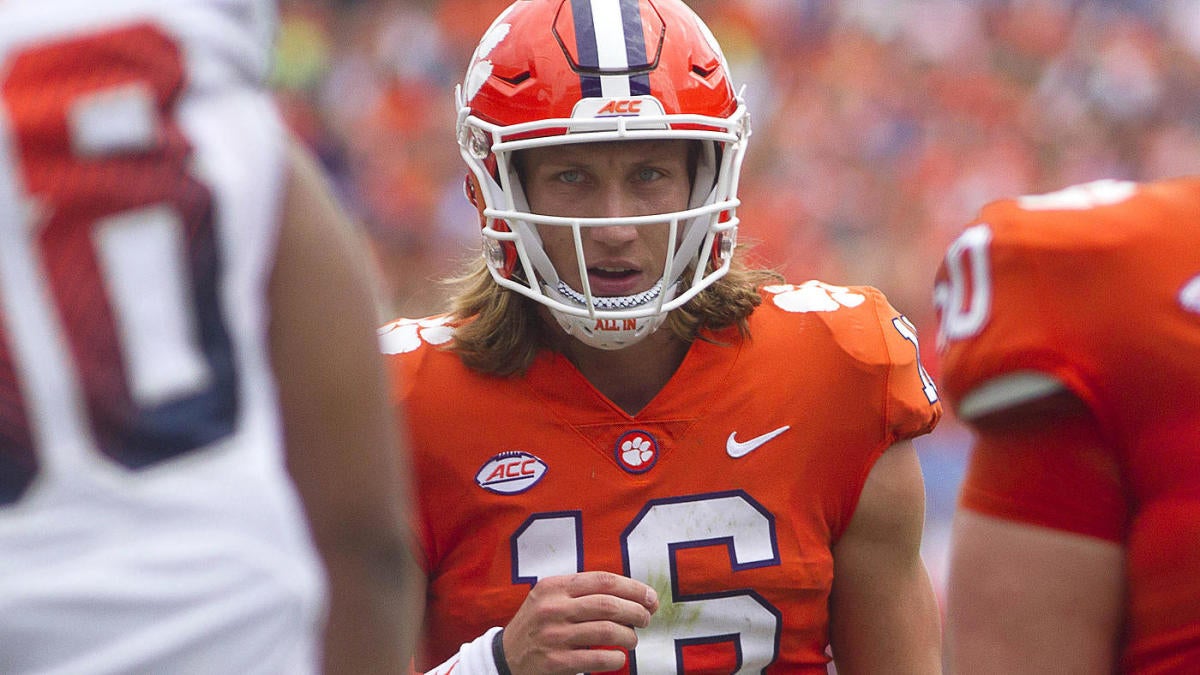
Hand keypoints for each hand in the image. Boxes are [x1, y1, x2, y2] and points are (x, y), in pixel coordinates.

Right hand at [501, 571, 658, 673]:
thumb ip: (583, 592)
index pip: (603, 580)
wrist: (506, 656)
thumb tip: (634, 595)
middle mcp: (553, 608)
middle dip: (636, 611)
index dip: (633, 588)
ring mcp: (554, 636)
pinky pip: (598, 657)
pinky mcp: (556, 662)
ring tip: (633, 639)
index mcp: (554, 587)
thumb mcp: (551, 598)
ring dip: (629, 636)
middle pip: (608, 604)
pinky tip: (618, 657)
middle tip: (647, 618)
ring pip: (607, 631)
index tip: (650, 597)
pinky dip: (616, 658)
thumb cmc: (539, 624)